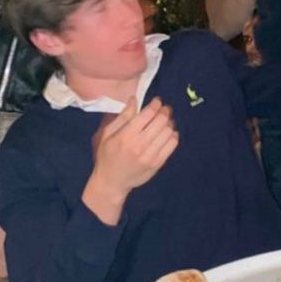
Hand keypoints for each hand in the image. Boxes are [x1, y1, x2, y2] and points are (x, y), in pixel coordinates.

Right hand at [84, 97, 178, 222]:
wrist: (111, 182)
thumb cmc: (107, 155)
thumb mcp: (107, 134)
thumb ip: (122, 117)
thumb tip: (134, 99)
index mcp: (125, 136)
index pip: (147, 114)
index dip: (155, 104)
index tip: (157, 101)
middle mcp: (139, 145)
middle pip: (161, 121)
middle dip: (165, 111)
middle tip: (164, 109)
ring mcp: (150, 155)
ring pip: (168, 132)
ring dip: (170, 123)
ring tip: (167, 120)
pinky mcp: (157, 164)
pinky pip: (172, 145)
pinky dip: (174, 135)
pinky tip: (169, 133)